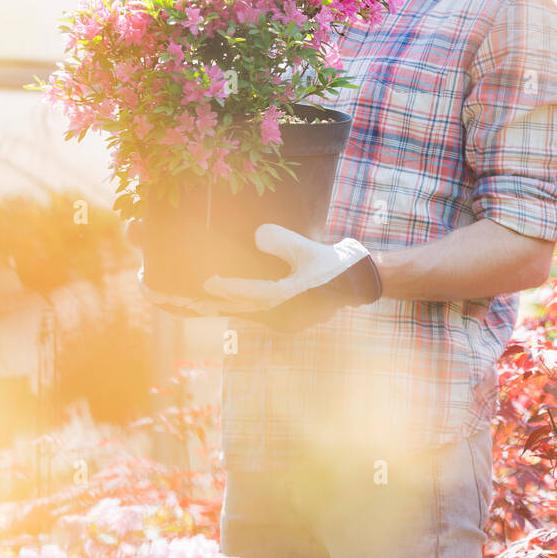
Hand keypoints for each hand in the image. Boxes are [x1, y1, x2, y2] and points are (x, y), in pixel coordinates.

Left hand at [203, 223, 382, 331]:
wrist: (359, 282)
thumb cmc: (334, 265)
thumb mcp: (308, 249)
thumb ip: (283, 241)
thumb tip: (258, 235)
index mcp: (290, 299)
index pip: (252, 294)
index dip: (229, 288)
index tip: (209, 281)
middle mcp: (286, 315)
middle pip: (247, 308)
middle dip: (222, 302)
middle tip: (197, 297)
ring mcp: (289, 322)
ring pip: (253, 313)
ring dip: (233, 306)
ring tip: (208, 300)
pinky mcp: (292, 322)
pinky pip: (263, 315)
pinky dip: (247, 307)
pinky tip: (235, 300)